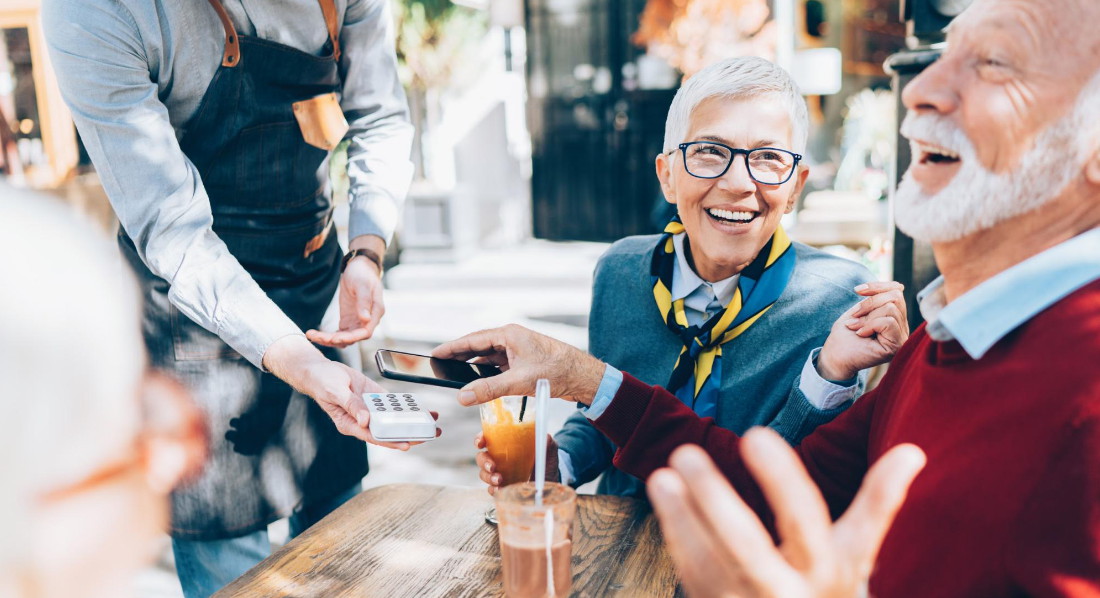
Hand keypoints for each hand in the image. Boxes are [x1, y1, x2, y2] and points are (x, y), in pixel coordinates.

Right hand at [264, 335, 436, 449]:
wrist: (319, 370)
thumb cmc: (322, 383)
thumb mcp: (335, 392)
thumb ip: (351, 406)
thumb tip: (366, 421)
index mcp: (350, 424)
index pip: (374, 436)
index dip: (391, 441)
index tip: (407, 445)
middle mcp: (362, 420)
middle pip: (388, 431)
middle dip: (409, 434)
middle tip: (430, 435)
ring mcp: (369, 409)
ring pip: (393, 418)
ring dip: (411, 420)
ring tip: (432, 422)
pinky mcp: (374, 397)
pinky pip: (392, 404)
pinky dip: (405, 405)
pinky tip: (420, 408)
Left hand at [307, 236, 384, 347]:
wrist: (359, 268)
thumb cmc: (363, 274)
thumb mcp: (363, 285)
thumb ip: (364, 302)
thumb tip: (365, 319)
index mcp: (375, 313)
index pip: (366, 332)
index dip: (352, 338)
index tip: (336, 338)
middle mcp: (367, 321)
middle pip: (353, 338)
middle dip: (336, 340)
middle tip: (318, 338)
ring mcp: (357, 322)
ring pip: (345, 338)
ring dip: (329, 340)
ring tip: (312, 336)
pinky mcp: (348, 321)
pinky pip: (339, 334)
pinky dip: (328, 336)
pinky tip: (315, 335)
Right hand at [432, 324, 605, 405]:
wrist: (583, 375)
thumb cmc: (556, 371)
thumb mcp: (519, 382)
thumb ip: (489, 389)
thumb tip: (463, 397)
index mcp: (509, 335)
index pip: (473, 340)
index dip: (453, 347)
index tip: (435, 353)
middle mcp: (512, 339)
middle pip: (479, 347)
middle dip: (460, 356)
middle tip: (440, 364)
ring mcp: (518, 350)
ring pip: (489, 357)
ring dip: (474, 367)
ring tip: (456, 375)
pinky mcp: (524, 361)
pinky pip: (499, 366)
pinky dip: (488, 373)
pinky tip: (481, 383)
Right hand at [474, 432, 558, 495]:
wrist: (552, 480)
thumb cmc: (546, 460)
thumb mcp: (548, 447)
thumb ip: (545, 439)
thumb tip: (541, 434)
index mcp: (506, 444)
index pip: (487, 438)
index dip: (480, 439)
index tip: (481, 443)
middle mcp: (499, 458)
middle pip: (481, 457)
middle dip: (483, 462)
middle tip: (492, 466)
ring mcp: (499, 473)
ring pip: (484, 474)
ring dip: (488, 477)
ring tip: (499, 480)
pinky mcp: (502, 488)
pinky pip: (491, 489)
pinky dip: (493, 490)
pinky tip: (500, 490)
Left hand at [647, 428, 925, 597]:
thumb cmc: (827, 589)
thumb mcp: (856, 555)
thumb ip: (878, 503)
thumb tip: (914, 451)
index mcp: (825, 570)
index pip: (804, 520)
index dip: (781, 479)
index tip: (754, 434)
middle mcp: (785, 592)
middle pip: (747, 547)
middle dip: (715, 501)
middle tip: (686, 453)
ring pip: (709, 563)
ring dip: (682, 518)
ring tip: (662, 475)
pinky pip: (692, 574)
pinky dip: (676, 536)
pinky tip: (663, 496)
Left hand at [817, 282, 908, 381]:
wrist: (834, 356)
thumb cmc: (845, 334)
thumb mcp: (861, 310)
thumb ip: (879, 298)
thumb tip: (899, 286)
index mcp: (895, 317)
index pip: (897, 290)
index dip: (877, 286)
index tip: (857, 290)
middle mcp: (902, 327)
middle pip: (895, 297)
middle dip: (870, 303)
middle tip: (854, 316)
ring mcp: (902, 337)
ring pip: (891, 309)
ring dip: (867, 317)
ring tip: (855, 327)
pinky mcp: (897, 346)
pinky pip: (888, 322)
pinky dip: (870, 325)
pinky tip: (860, 334)